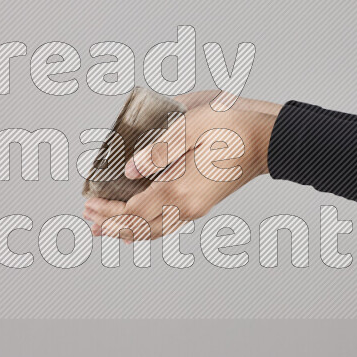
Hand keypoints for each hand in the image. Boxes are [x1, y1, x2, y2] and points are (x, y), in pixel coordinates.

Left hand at [83, 95, 279, 242]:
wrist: (268, 140)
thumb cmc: (235, 127)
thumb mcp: (194, 126)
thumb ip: (159, 149)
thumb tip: (130, 170)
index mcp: (182, 190)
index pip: (134, 210)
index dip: (108, 210)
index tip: (88, 202)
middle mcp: (187, 207)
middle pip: (140, 228)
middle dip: (111, 225)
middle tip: (88, 219)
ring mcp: (196, 208)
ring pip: (154, 231)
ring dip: (127, 230)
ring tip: (104, 226)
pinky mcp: (201, 204)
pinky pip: (167, 224)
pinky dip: (145, 226)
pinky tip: (136, 221)